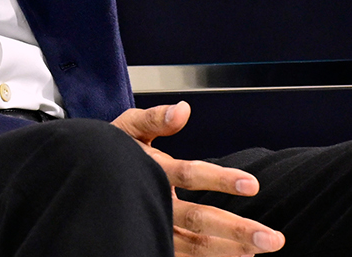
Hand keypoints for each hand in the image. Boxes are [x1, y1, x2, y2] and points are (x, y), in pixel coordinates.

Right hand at [112, 102, 284, 253]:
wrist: (79, 177)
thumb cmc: (108, 151)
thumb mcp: (127, 128)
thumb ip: (154, 119)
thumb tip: (183, 110)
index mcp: (151, 171)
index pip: (189, 176)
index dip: (220, 179)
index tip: (252, 185)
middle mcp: (154, 202)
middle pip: (198, 220)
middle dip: (236, 230)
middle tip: (272, 238)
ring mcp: (153, 225)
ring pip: (194, 245)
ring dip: (229, 250)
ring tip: (260, 251)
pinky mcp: (153, 239)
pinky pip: (184, 256)